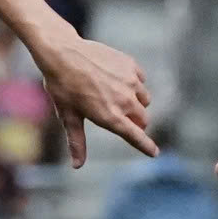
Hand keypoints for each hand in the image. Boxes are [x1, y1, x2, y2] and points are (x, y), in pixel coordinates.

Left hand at [35, 34, 154, 166]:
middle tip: (120, 117)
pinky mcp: (131, 66)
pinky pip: (141, 80)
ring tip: (116, 96)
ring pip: (145, 100)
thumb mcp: (69, 117)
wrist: (63, 53)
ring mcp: (130, 82)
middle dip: (135, 122)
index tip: (154, 153)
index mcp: (110, 117)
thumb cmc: (63, 87)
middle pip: (143, 119)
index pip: (135, 137)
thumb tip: (77, 166)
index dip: (146, 146)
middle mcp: (125, 101)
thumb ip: (77, 142)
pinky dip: (134, 83)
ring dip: (136, 103)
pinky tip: (117, 79)